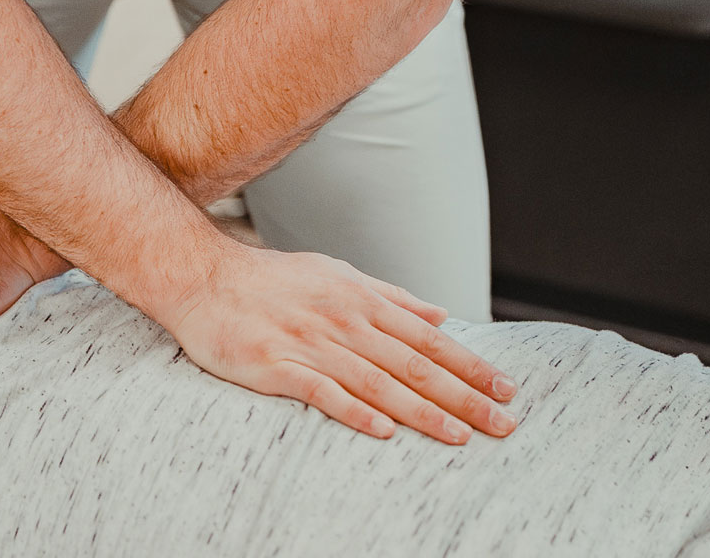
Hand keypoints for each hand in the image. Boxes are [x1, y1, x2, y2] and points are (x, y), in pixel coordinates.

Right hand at [160, 246, 518, 444]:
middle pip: (413, 365)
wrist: (204, 278)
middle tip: (502, 424)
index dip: (469, 365)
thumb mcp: (337, 273)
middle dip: (463, 396)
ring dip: (422, 411)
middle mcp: (342, 321)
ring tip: (459, 436)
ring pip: (377, 383)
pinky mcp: (275, 365)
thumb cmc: (272, 279)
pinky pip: (322, 393)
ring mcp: (309, 344)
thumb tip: (439, 315)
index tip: (505, 389)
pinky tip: (384, 431)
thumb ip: (390, 297)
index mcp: (360, 300)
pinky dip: (354, 411)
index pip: (428, 339)